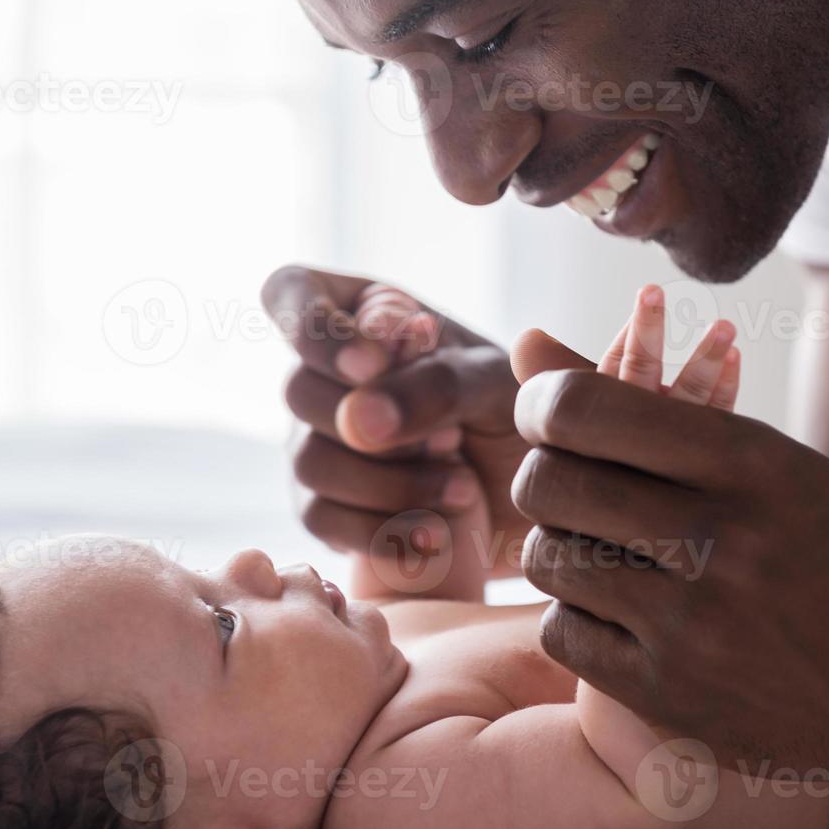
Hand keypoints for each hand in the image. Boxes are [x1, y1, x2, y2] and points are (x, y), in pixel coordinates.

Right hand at [264, 265, 577, 569]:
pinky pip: (321, 520)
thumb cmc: (518, 412)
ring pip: (308, 463)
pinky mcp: (325, 504)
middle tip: (450, 442)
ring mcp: (317, 440)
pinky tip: (434, 536)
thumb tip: (359, 420)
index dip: (314, 330)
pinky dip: (380, 531)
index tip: (370, 365)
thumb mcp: (494, 383)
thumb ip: (434, 384)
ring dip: (389, 485)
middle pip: (297, 390)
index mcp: (364, 313)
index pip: (290, 291)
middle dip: (374, 427)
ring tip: (461, 491)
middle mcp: (328, 374)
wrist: (537, 494)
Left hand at [510, 310, 828, 776]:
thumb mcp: (766, 458)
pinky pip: (561, 633)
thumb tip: (521, 343)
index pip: (584, 410)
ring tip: (600, 547)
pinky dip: (575, 615)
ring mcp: (696, 625)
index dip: (543, 407)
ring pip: (549, 558)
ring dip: (558, 547)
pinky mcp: (674, 695)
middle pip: (551, 482)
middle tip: (565, 484)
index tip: (550, 418)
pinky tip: (617, 609)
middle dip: (542, 476)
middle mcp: (722, 538)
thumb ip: (640, 402)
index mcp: (751, 461)